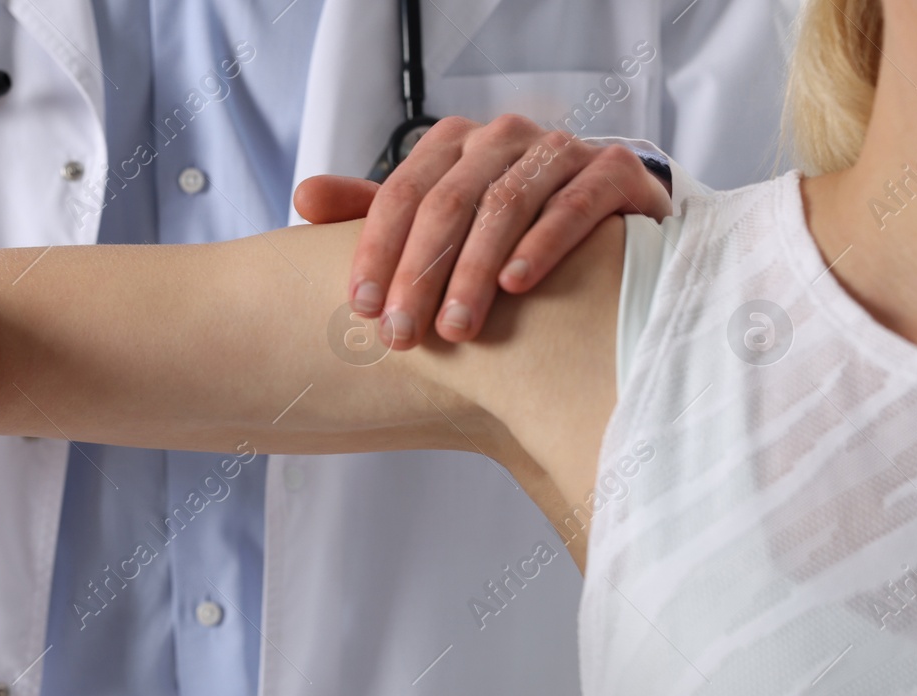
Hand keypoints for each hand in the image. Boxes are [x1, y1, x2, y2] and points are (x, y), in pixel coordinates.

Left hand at [293, 114, 671, 346]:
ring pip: (505, 205)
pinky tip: (516, 285)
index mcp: (453, 146)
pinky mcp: (613, 170)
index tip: (361, 309)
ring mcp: (560, 149)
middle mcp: (503, 138)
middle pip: (447, 203)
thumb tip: (303, 198)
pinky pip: (574, 204)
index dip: (376, 251)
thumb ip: (375, 211)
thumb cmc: (508, 227)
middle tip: (404, 336)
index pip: (401, 194)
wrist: (611, 223)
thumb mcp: (439, 218)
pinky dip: (543, 243)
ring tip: (456, 328)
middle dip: (419, 274)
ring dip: (474, 270)